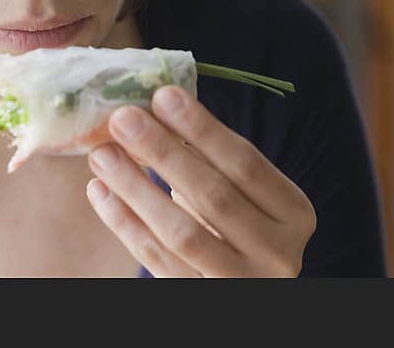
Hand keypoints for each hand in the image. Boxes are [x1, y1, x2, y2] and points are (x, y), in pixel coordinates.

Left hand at [85, 85, 316, 276]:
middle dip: (164, 152)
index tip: (163, 95)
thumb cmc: (239, 224)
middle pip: (214, 196)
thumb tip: (153, 105)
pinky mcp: (199, 297)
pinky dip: (124, 223)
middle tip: (123, 118)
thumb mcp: (242, 192)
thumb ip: (210, 158)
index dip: (203, 129)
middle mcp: (277, 253)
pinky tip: (99, 190)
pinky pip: (155, 259)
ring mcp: (240, 282)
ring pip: (181, 232)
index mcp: (293, 213)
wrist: (246, 283)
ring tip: (102, 153)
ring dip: (136, 187)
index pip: (246, 163)